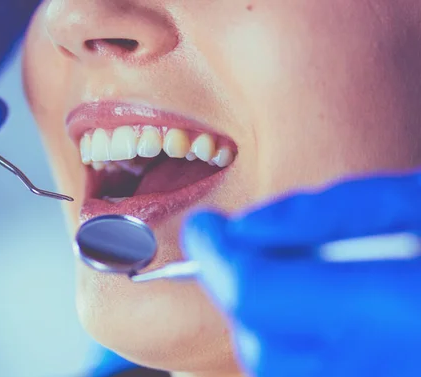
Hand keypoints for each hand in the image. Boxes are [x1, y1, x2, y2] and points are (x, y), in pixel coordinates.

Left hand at [181, 172, 420, 376]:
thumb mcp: (416, 203)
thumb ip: (329, 212)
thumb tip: (243, 228)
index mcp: (394, 308)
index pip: (256, 293)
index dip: (215, 255)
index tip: (203, 226)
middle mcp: (384, 369)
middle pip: (258, 345)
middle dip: (235, 292)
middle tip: (244, 248)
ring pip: (276, 369)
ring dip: (261, 320)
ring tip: (290, 274)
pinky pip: (307, 375)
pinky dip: (292, 342)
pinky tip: (318, 308)